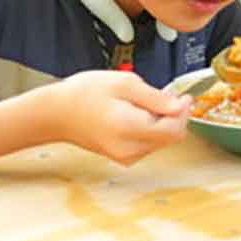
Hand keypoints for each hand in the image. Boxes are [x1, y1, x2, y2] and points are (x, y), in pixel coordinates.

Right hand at [47, 71, 191, 165]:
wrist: (56, 114)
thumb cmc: (84, 94)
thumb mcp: (124, 83)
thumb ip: (155, 97)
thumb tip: (179, 106)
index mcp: (129, 128)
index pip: (173, 130)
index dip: (183, 112)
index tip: (183, 96)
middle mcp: (129, 149)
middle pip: (170, 137)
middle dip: (174, 116)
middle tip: (165, 95)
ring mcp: (125, 156)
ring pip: (161, 141)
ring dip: (162, 122)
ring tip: (144, 103)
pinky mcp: (123, 157)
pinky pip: (149, 144)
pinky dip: (151, 129)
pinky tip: (138, 115)